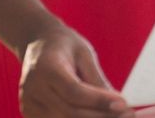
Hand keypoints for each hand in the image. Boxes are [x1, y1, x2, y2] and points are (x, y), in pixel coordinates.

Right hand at [18, 21, 133, 117]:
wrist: (38, 44)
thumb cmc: (64, 45)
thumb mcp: (84, 54)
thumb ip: (97, 80)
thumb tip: (117, 104)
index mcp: (46, 67)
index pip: (74, 91)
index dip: (99, 101)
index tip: (123, 103)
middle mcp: (32, 88)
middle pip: (69, 112)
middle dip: (100, 115)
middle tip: (126, 114)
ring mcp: (28, 103)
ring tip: (114, 115)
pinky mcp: (30, 113)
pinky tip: (96, 115)